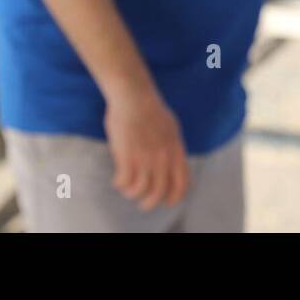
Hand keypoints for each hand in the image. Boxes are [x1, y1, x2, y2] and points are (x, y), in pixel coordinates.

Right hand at [104, 86, 188, 210]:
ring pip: (140, 191)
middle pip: (159, 193)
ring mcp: (145, 157)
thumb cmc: (148, 107)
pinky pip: (124, 182)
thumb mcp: (171, 127)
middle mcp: (162, 157)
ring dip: (132, 193)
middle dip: (150, 203)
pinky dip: (120, 184)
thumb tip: (172, 160)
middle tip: (142, 203)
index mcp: (175, 150)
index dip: (175, 197)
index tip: (167, 201)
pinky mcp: (127, 156)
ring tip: (126, 189)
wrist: (134, 95)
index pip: (182, 183)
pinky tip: (117, 180)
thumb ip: (172, 146)